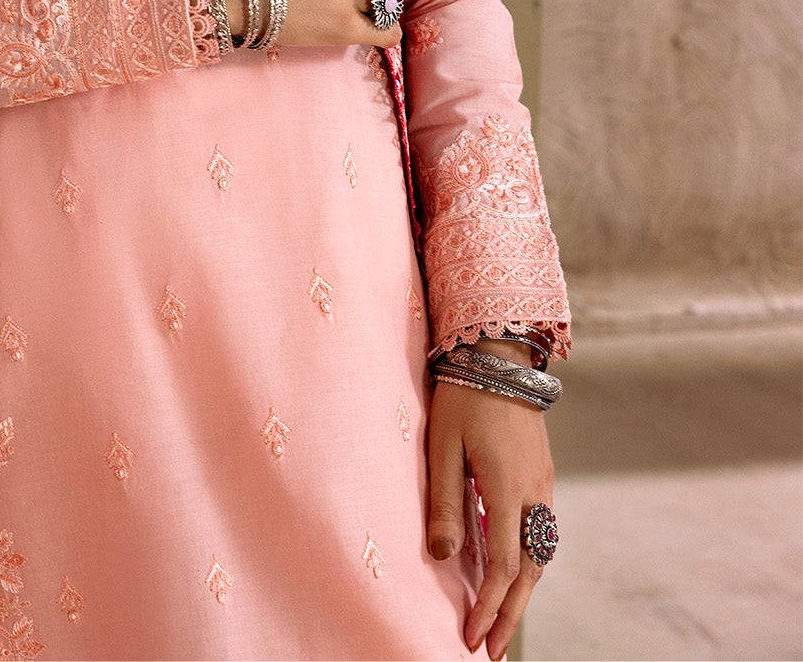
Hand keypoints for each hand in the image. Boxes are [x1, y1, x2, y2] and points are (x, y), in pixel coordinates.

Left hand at [425, 346, 555, 659]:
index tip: (471, 638)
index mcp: (508, 488)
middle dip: (512, 613)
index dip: (489, 607)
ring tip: (503, 619)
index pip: (504, 567)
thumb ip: (444, 502)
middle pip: (530, 570)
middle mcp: (534, 492)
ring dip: (524, 590)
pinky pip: (540, 529)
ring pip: (540, 552)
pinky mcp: (541, 472)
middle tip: (492, 649)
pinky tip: (514, 570)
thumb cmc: (462, 396)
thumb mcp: (442, 447)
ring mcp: (542, 482)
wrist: (498, 352)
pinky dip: (529, 560)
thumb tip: (445, 557)